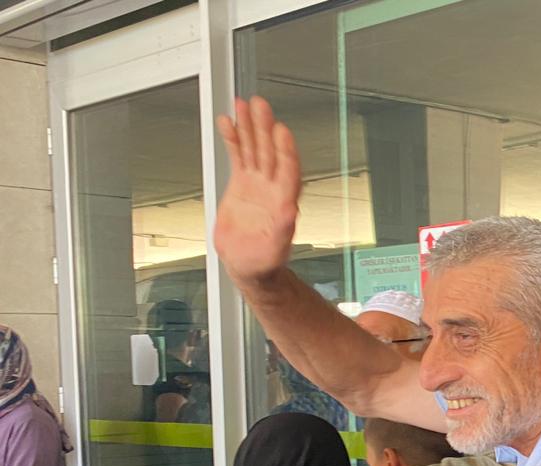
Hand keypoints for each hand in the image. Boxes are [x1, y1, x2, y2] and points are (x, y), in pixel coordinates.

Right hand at [215, 97, 302, 288]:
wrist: (247, 263)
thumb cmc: (263, 260)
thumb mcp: (273, 248)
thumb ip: (283, 229)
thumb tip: (290, 212)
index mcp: (283, 202)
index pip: (287, 170)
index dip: (284, 150)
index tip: (280, 130)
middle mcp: (272, 188)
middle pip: (270, 152)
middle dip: (264, 128)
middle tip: (260, 105)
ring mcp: (257, 184)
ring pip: (254, 149)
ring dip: (250, 127)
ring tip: (243, 104)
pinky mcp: (242, 183)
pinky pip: (238, 156)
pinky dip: (233, 139)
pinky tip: (228, 122)